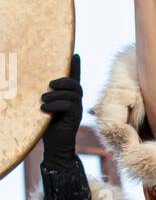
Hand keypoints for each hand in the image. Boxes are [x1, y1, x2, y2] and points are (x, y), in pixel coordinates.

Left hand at [41, 52, 82, 169]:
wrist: (55, 145)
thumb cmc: (48, 126)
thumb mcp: (45, 106)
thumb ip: (46, 95)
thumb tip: (34, 83)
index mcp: (69, 97)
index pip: (75, 78)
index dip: (76, 66)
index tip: (75, 54)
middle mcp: (76, 101)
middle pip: (75, 84)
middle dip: (62, 81)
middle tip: (49, 85)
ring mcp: (77, 109)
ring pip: (72, 94)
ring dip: (55, 94)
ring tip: (43, 100)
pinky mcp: (75, 118)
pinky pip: (69, 106)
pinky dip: (55, 105)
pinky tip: (44, 109)